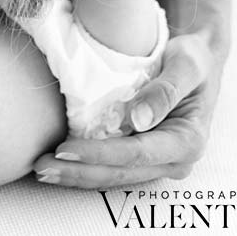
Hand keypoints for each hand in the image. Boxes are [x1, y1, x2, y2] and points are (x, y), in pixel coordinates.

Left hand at [0, 0, 220, 188]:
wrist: (195, 63)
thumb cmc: (192, 58)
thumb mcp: (187, 63)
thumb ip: (166, 90)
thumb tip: (138, 121)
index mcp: (188, 141)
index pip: (137, 154)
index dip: (99, 154)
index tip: (65, 150)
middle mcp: (174, 161)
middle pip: (119, 173)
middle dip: (79, 172)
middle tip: (41, 167)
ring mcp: (157, 164)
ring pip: (112, 178)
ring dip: (76, 177)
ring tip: (42, 170)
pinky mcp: (141, 160)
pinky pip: (110, 170)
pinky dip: (83, 170)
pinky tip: (58, 166)